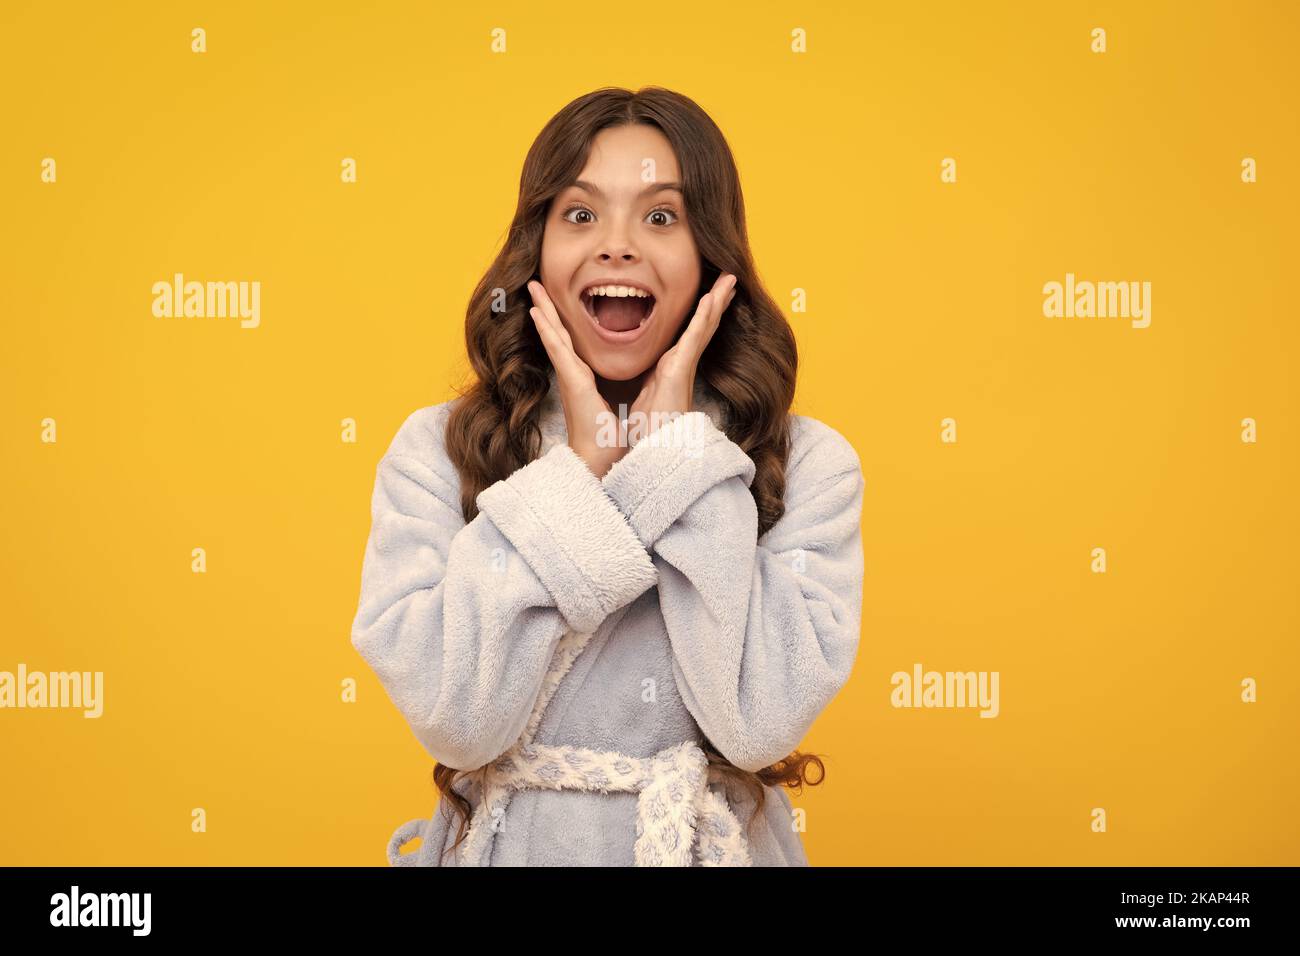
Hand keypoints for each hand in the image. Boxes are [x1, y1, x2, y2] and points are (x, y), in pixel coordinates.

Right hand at [526, 279, 626, 478]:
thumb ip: (614, 389)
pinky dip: (547, 330)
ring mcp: (569, 375)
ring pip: (554, 335)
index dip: (559, 320)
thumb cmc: (609, 436)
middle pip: (557, 332)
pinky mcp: (572, 380)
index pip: (569, 341)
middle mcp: (572, 373)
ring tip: (534, 288)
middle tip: (536, 283)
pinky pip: (557, 349)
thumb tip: (628, 381)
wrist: (601, 457)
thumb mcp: (616, 403)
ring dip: (543, 310)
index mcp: (582, 377)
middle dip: (546, 307)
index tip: (552, 300)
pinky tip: (537, 313)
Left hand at [625, 272, 736, 445]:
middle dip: (716, 302)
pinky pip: (694, 339)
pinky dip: (703, 318)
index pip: (690, 335)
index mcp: (670, 369)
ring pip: (703, 328)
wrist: (646, 452)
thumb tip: (643, 380)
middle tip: (729, 279)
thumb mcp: (642, 397)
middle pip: (702, 326)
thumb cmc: (643, 431)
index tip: (711, 295)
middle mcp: (680, 365)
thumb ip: (646, 383)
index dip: (702, 314)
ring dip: (716, 302)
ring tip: (729, 280)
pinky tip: (711, 299)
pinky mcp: (680, 371)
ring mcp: (682, 367)